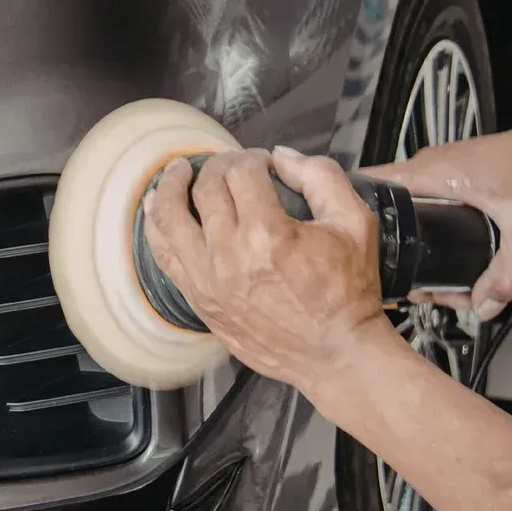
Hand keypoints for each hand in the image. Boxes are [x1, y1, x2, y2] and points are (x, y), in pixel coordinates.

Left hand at [142, 148, 395, 394]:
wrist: (334, 353)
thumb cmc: (348, 291)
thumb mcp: (355, 223)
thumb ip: (321, 177)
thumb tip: (281, 157)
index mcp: (269, 235)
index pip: (242, 174)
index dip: (252, 158)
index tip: (263, 163)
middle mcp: (230, 255)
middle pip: (206, 189)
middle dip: (217, 166)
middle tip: (229, 164)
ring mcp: (207, 280)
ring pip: (170, 219)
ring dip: (171, 187)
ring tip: (177, 171)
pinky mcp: (198, 299)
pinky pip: (163, 255)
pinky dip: (155, 226)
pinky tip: (157, 207)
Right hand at [365, 114, 511, 320]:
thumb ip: (508, 276)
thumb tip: (485, 303)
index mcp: (437, 171)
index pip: (371, 183)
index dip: (358, 214)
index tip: (358, 245)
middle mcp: (435, 162)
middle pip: (393, 204)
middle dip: (396, 243)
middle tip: (414, 279)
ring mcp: (449, 163)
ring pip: (414, 200)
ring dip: (417, 233)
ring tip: (433, 268)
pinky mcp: (464, 169)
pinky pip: (432, 194)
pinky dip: (433, 220)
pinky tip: (451, 242)